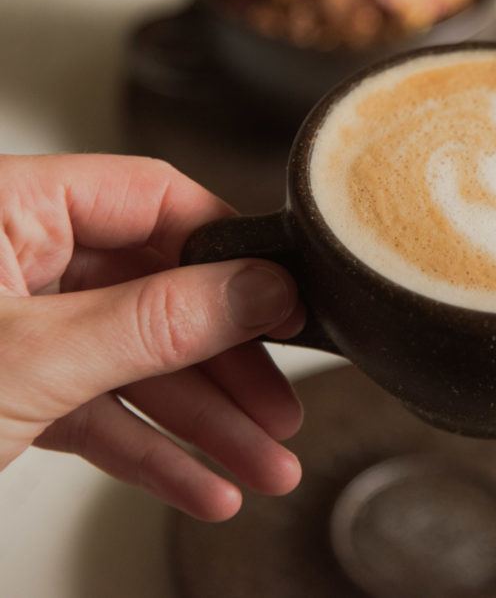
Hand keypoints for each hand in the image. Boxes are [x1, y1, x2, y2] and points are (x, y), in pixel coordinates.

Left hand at [0, 154, 305, 520]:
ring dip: (203, 424)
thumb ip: (152, 322)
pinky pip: (96, 410)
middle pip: (157, 294)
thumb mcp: (30, 359)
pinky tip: (203, 483)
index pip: (152, 198)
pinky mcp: (9, 388)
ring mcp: (14, 327)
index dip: (229, 250)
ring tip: (261, 464)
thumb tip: (257, 289)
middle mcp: (14, 259)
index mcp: (8, 208)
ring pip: (134, 363)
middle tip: (279, 406)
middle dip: (224, 367)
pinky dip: (149, 450)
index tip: (282, 299)